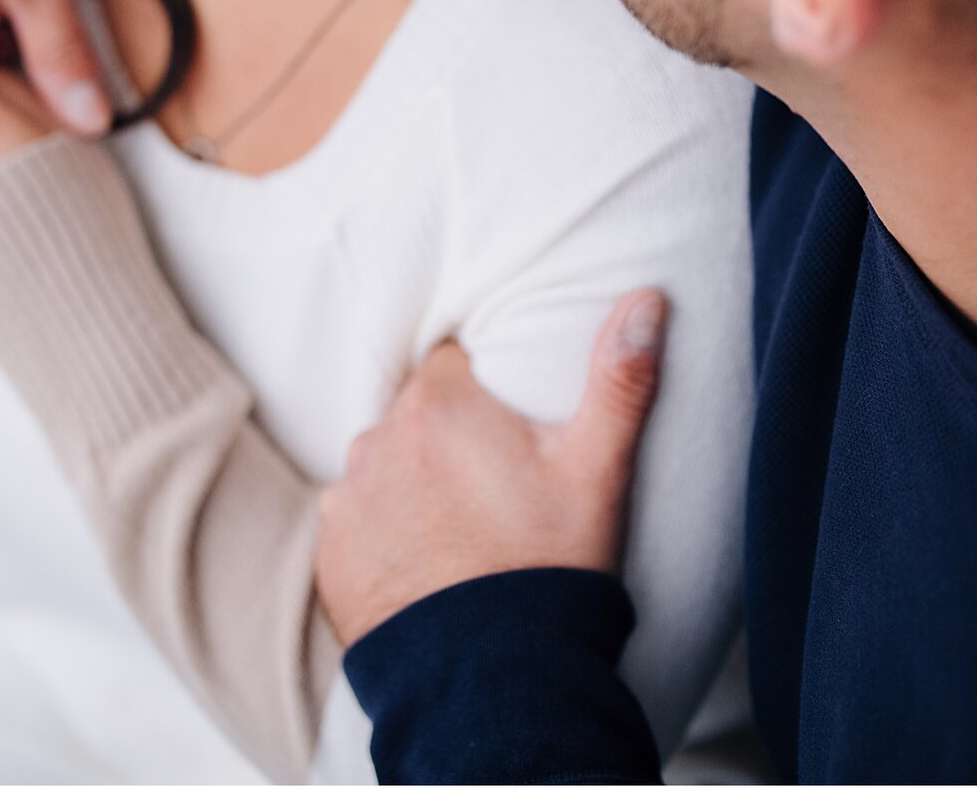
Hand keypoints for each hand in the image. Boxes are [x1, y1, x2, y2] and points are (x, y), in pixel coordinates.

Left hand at [314, 288, 669, 645]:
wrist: (493, 677)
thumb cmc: (549, 567)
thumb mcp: (597, 472)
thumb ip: (620, 381)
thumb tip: (646, 298)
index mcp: (436, 404)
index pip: (453, 367)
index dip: (485, 395)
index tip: (511, 435)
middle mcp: (376, 439)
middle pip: (416, 418)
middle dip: (448, 440)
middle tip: (496, 492)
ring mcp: (347, 497)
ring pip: (385, 469)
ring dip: (413, 487)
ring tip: (464, 535)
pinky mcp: (330, 551)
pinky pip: (357, 524)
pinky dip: (385, 537)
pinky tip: (428, 567)